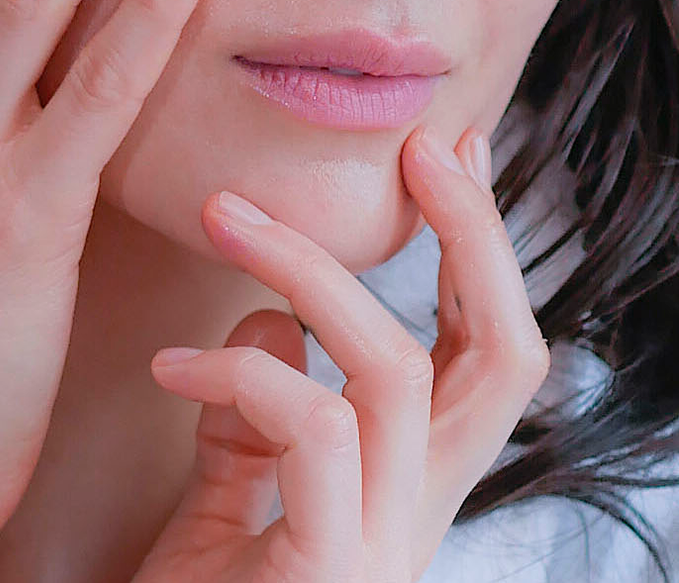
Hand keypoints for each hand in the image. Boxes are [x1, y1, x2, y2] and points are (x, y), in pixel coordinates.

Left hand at [132, 123, 550, 582]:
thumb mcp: (218, 513)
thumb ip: (254, 424)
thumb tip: (270, 318)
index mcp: (400, 499)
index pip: (486, 360)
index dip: (482, 253)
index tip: (448, 150)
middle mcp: (413, 524)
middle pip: (506, 359)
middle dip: (476, 238)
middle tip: (427, 140)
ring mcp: (380, 554)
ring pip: (399, 371)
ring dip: (311, 270)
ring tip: (219, 212)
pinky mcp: (326, 576)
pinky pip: (318, 431)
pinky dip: (249, 372)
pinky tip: (172, 366)